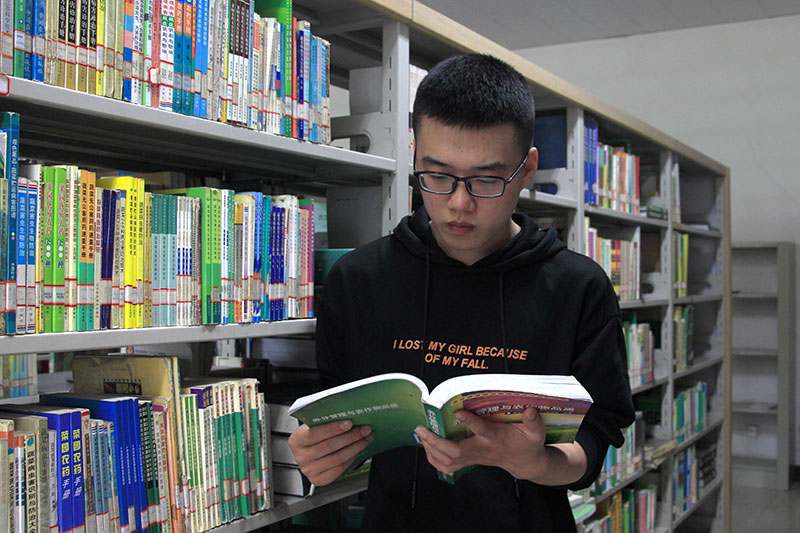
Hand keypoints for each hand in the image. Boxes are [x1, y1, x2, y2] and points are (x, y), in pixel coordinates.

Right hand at [288, 420, 373, 485]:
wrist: (307, 452)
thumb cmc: (312, 436)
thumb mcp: (312, 426)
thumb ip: (324, 421)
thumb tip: (348, 415)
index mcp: (296, 440)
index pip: (314, 434)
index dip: (333, 428)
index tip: (349, 423)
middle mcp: (301, 457)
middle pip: (329, 446)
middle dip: (351, 437)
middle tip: (364, 429)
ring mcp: (310, 470)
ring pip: (337, 458)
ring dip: (355, 447)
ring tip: (365, 438)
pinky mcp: (319, 479)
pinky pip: (340, 468)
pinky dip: (351, 458)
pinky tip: (358, 450)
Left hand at [414, 407, 585, 484]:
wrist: (525, 463)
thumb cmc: (528, 443)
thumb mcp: (536, 432)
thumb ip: (533, 422)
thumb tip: (530, 410)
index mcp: (495, 438)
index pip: (482, 430)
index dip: (470, 422)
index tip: (458, 411)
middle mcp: (481, 450)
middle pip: (456, 452)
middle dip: (436, 442)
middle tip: (421, 429)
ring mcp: (474, 458)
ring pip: (448, 462)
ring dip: (431, 450)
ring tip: (421, 434)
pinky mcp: (470, 461)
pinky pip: (448, 466)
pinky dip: (434, 459)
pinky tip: (427, 446)